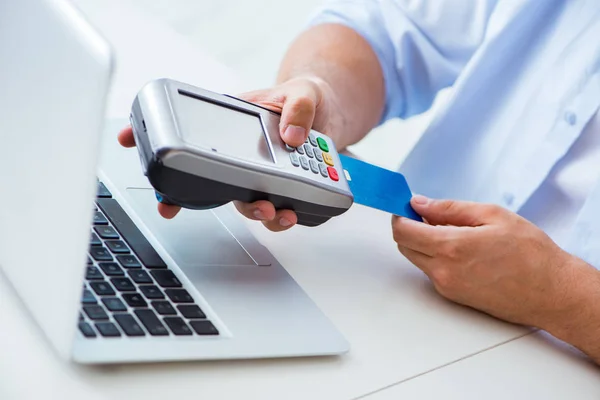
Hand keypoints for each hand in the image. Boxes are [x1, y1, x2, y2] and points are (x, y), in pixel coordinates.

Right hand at [118, 76, 344, 229]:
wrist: (332, 117)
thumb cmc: (308, 99)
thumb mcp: (305, 93)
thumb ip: (299, 108)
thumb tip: (291, 135)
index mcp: (235, 126)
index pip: (190, 132)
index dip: (154, 137)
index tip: (127, 138)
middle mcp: (241, 154)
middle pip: (209, 179)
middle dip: (194, 198)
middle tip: (185, 203)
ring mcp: (261, 174)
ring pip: (243, 201)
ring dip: (253, 212)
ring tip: (273, 211)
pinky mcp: (282, 189)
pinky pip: (276, 209)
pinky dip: (282, 217)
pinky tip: (293, 213)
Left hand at [392, 195, 590, 330]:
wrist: (552, 293)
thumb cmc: (530, 253)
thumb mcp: (492, 216)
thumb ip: (449, 209)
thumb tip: (419, 203)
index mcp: (450, 247)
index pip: (402, 231)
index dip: (400, 215)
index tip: (406, 205)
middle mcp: (442, 271)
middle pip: (404, 246)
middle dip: (410, 228)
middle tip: (430, 215)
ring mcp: (447, 287)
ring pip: (417, 259)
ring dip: (424, 243)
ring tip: (456, 232)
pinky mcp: (454, 297)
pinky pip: (433, 272)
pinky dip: (437, 257)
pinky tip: (464, 250)